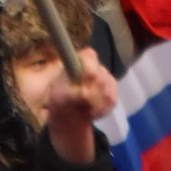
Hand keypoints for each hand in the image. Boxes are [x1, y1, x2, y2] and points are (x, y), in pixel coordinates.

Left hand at [42, 47, 119, 164]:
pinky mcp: (111, 90)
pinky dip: (103, 109)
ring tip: (87, 110)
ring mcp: (103, 76)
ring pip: (109, 89)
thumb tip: (81, 94)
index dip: (89, 69)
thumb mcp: (57, 99)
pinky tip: (94, 112)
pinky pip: (113, 99)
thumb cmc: (59, 102)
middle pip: (102, 75)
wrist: (69, 114)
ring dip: (98, 104)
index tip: (86, 84)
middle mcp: (91, 64)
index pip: (88, 56)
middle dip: (93, 94)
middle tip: (84, 105)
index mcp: (76, 61)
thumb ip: (68, 94)